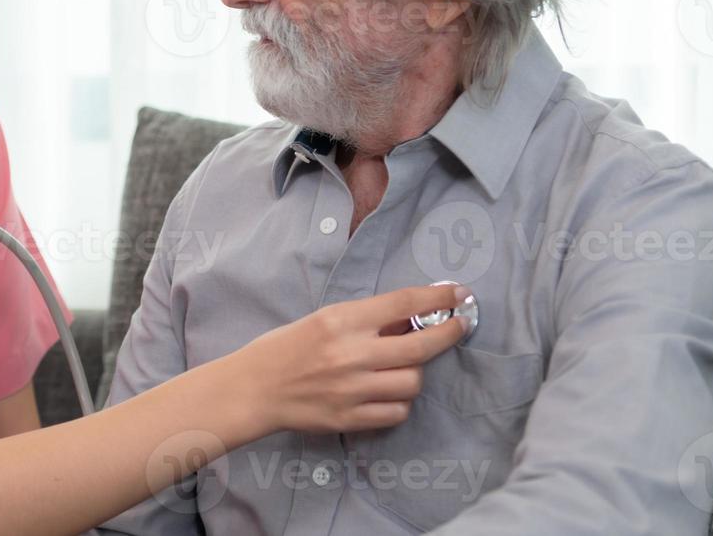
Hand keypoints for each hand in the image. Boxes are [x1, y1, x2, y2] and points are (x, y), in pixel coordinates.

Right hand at [239, 283, 471, 435]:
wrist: (254, 387)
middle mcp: (351, 354)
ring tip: (402, 367)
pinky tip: (388, 393)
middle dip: (448, 333)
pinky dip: (399, 402)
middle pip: (420, 344)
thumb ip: (363, 321)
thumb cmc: (285, 347)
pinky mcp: (351, 418)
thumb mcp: (322, 320)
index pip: (402, 304)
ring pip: (412, 382)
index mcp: (341, 320)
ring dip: (415, 372)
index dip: (436, 297)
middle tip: (458, 325)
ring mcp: (352, 389)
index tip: (457, 294)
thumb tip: (410, 319)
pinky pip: (397, 411)